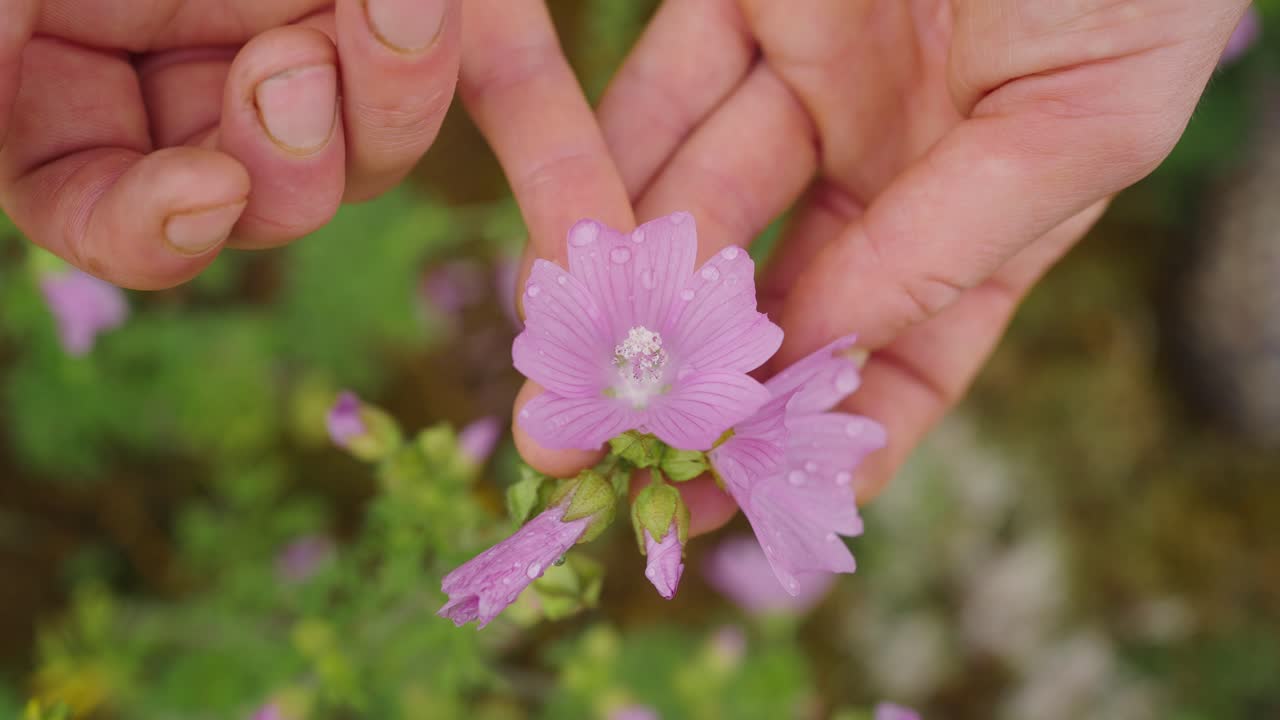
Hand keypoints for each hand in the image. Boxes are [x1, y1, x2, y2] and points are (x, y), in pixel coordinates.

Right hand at [0, 0, 459, 288]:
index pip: (108, 221)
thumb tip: (1, 154)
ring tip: (397, 5)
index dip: (152, 233)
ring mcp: (301, 53)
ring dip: (391, 97)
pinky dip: (499, 121)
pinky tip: (502, 131)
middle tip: (295, 65)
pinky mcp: (397, 23)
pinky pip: (472, 85)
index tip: (207, 194)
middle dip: (292, 160)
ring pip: (371, 151)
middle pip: (266, 203)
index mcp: (78, 102)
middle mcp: (197, 97)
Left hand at [508, 0, 1249, 532]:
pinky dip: (602, 172)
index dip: (827, 442)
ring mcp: (809, 82)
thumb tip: (822, 360)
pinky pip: (650, 97)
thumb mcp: (1070, 126)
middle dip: (691, 384)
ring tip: (559, 383)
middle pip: (773, 299)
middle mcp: (887, 158)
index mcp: (983, 206)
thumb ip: (946, 248)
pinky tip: (559, 254)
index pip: (901, 357)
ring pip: (696, 209)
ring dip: (624, 297)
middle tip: (601, 462)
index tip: (745, 517)